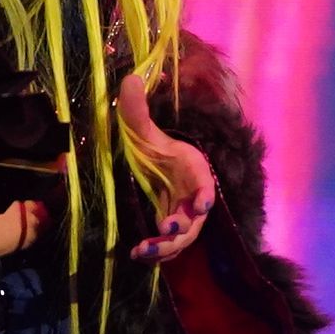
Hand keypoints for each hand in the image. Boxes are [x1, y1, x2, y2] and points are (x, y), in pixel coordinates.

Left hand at [119, 70, 217, 263]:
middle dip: (182, 228)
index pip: (205, 184)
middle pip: (195, 219)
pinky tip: (136, 255)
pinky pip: (169, 247)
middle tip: (167, 230)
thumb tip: (129, 78)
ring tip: (144, 250)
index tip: (203, 204)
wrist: (158, 168)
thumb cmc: (157, 150)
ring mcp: (184, 217)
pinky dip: (157, 254)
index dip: (206, 195)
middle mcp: (193, 198)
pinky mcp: (172, 231)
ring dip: (166, 247)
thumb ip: (137, 110)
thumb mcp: (145, 132)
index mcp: (193, 171)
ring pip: (182, 238)